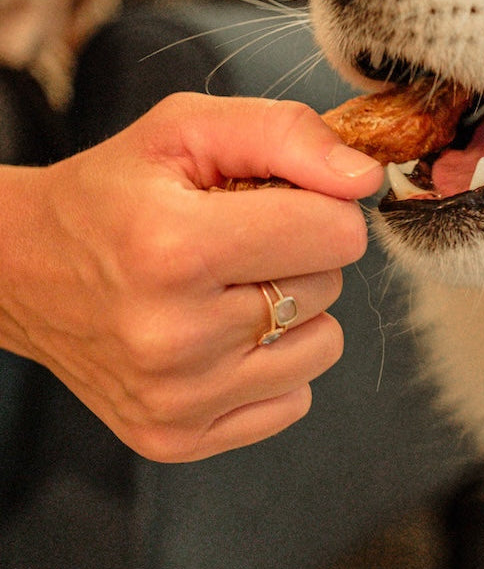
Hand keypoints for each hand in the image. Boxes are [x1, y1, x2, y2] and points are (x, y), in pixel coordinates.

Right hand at [0, 92, 383, 461]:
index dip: (319, 206)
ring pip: (323, 346)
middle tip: (234, 244)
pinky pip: (294, 399)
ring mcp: (176, 399)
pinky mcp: (177, 438)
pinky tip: (219, 336)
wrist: (21, 269)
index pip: (337, 235)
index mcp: (176, 249)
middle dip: (299, 255)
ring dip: (294, 312)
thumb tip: (364, 180)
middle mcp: (176, 337)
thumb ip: (287, 134)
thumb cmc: (113, 192)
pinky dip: (273, 364)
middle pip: (331, 287)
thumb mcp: (187, 129)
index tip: (278, 201)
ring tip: (227, 290)